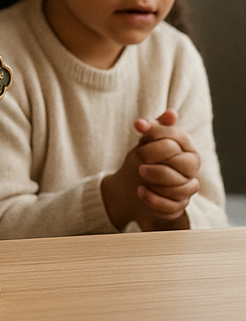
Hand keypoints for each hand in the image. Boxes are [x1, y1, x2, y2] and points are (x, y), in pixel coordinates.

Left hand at [132, 109, 199, 228]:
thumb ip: (155, 127)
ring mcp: (186, 189)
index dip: (158, 132)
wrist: (129, 186)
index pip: (180, 138)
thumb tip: (171, 113)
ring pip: (181, 187)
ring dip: (156, 180)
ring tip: (139, 174)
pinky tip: (140, 191)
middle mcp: (191, 169)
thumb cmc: (142, 159)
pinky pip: (172, 206)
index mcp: (185, 148)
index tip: (138, 128)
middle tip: (139, 159)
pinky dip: (153, 199)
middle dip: (159, 159)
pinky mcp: (177, 207)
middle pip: (185, 164)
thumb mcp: (145, 141)